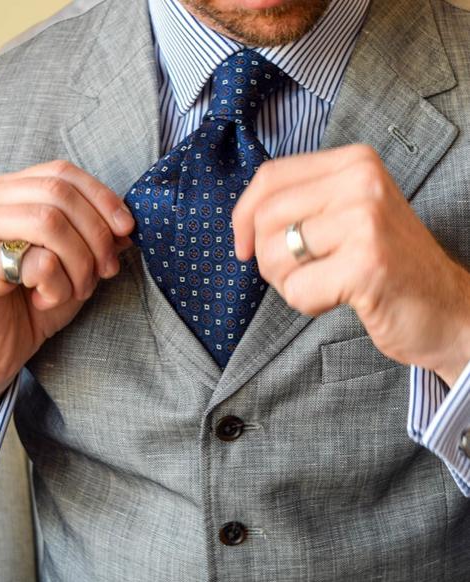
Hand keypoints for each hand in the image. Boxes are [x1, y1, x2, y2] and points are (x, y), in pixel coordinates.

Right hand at [0, 160, 134, 403]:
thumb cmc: (31, 305)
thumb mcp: (73, 266)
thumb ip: (95, 239)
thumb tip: (127, 224)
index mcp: (9, 194)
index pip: (60, 172)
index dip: (102, 197)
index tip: (127, 229)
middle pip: (59, 193)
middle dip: (97, 235)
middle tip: (107, 270)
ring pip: (48, 221)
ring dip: (80, 262)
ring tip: (77, 290)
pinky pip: (36, 261)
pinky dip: (58, 285)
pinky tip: (45, 300)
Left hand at [233, 145, 469, 386]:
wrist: (448, 308)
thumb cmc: (389, 265)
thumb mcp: (350, 215)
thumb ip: (304, 204)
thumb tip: (243, 220)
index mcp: (354, 162)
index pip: (270, 176)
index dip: (243, 215)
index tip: (243, 247)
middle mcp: (361, 181)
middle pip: (265, 216)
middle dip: (267, 257)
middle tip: (297, 274)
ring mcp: (365, 220)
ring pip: (274, 253)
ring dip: (287, 283)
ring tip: (323, 284)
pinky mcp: (366, 264)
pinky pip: (297, 289)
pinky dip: (307, 303)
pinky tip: (338, 299)